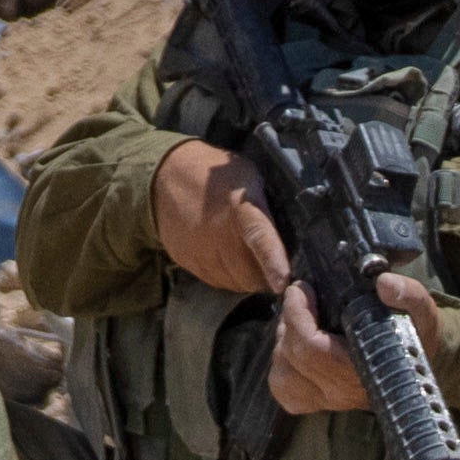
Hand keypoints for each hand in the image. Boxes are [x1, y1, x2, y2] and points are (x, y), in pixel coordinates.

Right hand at [146, 136, 293, 296]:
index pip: (259, 238)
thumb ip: (268, 206)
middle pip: (251, 275)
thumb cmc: (217, 176)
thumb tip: (294, 233)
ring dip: (248, 278)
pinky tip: (229, 258)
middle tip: (275, 265)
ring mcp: (200, 252)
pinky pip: (218, 283)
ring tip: (248, 257)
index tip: (284, 282)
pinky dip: (230, 277)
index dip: (273, 261)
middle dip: (267, 276)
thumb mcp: (249, 178)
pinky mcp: (188, 263)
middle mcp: (218, 234)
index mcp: (239, 208)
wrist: (165, 177)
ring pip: (236, 284)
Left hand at [263, 265, 446, 417]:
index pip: (311, 349)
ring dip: (283, 342)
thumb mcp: (422, 311)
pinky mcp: (315, 403)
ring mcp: (327, 401)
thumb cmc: (415, 337)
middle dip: (289, 320)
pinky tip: (296, 346)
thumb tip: (383, 283)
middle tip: (301, 298)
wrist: (414, 366)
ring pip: (281, 375)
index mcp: (365, 370)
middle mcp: (343, 392)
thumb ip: (410, 294)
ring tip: (300, 321)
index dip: (297, 315)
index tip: (301, 289)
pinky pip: (282, 388)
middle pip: (291, 357)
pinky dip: (282, 364)